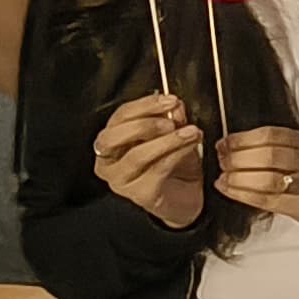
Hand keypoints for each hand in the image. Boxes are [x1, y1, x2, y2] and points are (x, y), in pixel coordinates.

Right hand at [90, 93, 206, 228]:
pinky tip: (189, 146)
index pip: (119, 117)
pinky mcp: (140, 194)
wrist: (188, 198)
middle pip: (113, 136)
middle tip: (172, 121)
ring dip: (167, 140)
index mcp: (112, 142)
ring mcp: (121, 181)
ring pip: (136, 155)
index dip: (144, 105)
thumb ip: (172, 120)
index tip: (169, 100)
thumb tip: (174, 106)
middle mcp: (109, 162)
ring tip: (189, 132)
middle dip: (145, 124)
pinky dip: (176, 154)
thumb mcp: (174, 136)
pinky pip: (156, 170)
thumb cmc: (175, 166)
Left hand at [213, 125, 298, 233]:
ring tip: (224, 177)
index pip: (270, 135)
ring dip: (237, 178)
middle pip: (267, 155)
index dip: (241, 139)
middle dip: (236, 158)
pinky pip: (266, 200)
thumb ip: (277, 147)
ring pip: (265, 179)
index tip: (224, 144)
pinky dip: (242, 194)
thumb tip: (232, 145)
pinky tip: (229, 190)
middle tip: (222, 162)